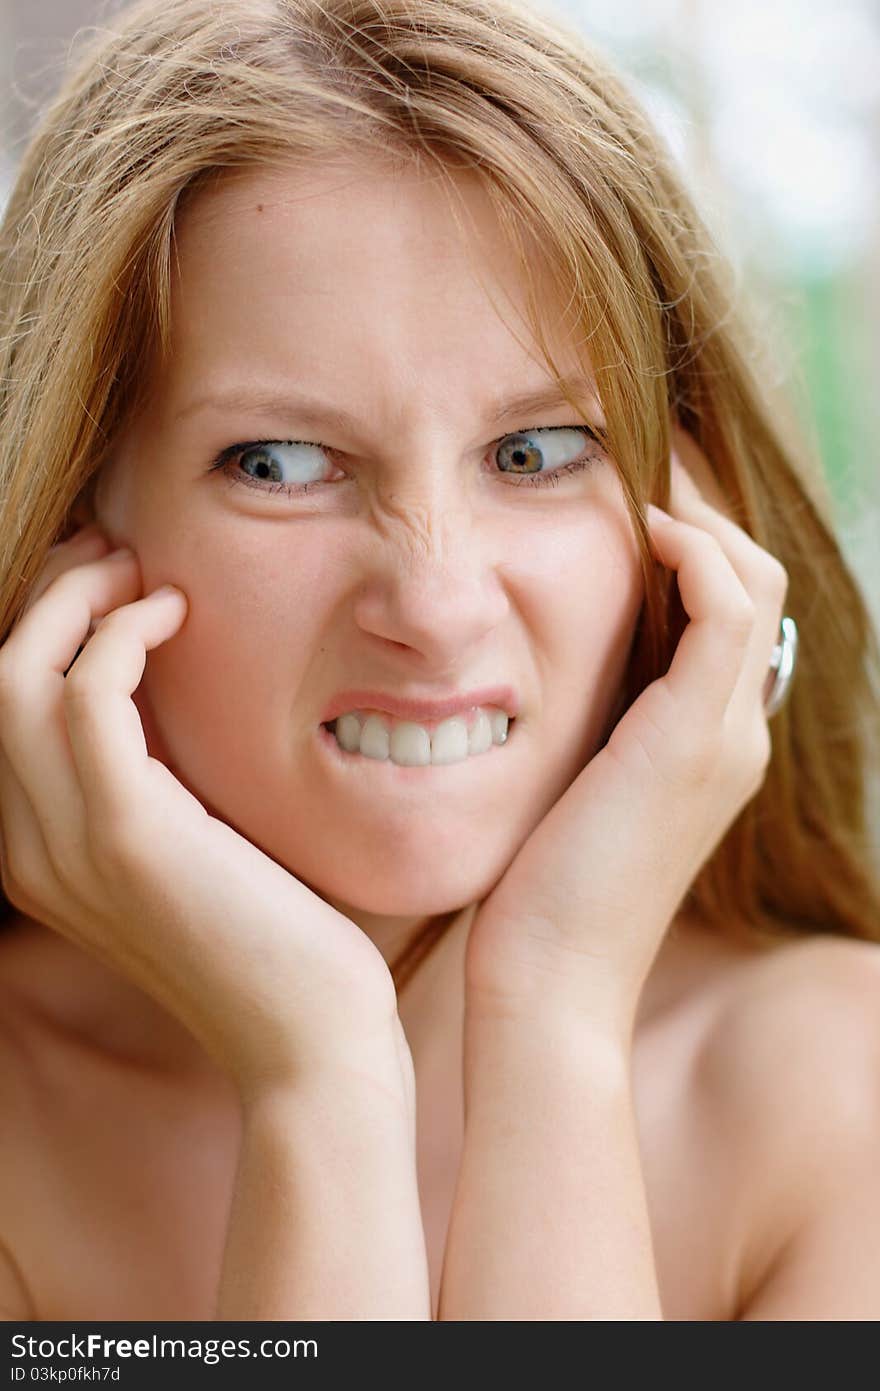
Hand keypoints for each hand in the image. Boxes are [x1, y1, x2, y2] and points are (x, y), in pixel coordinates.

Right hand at [0, 526, 402, 1098]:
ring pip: (20, 674)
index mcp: (38, 855)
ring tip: (145, 572)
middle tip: (120, 555)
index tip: (108, 583)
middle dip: (51, 597)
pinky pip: (88, 694)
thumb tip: (161, 689)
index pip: (5, 711)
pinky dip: (122, 634)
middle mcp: (29, 852)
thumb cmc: (271, 938)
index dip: (45, 628)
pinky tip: (176, 615)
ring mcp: (68, 848)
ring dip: (80, 599)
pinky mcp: (128, 837)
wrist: (307, 1036)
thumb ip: (152, 784)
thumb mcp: (189, 849)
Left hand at [463, 426, 788, 1041]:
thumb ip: (574, 730)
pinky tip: (638, 528)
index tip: (623, 499)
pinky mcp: (693, 738)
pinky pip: (725, 608)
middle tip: (631, 469)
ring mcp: (724, 736)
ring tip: (630, 482)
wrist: (548, 985)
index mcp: (706, 744)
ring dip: (698, 517)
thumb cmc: (534, 897)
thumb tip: (530, 675)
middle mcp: (734, 734)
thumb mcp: (560, 794)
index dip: (690, 545)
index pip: (728, 613)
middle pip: (754, 583)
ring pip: (753, 582)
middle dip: (700, 513)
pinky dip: (693, 553)